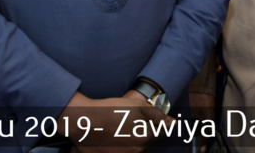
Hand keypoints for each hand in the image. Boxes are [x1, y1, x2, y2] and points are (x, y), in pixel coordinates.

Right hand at [58, 89, 173, 152]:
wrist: (83, 119)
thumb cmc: (110, 111)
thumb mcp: (138, 106)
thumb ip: (157, 115)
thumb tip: (172, 123)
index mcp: (145, 138)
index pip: (162, 133)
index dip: (157, 123)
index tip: (150, 118)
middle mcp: (136, 151)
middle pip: (147, 141)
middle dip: (143, 130)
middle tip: (129, 119)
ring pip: (134, 147)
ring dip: (130, 138)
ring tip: (118, 126)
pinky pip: (119, 151)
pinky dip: (118, 144)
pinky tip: (110, 135)